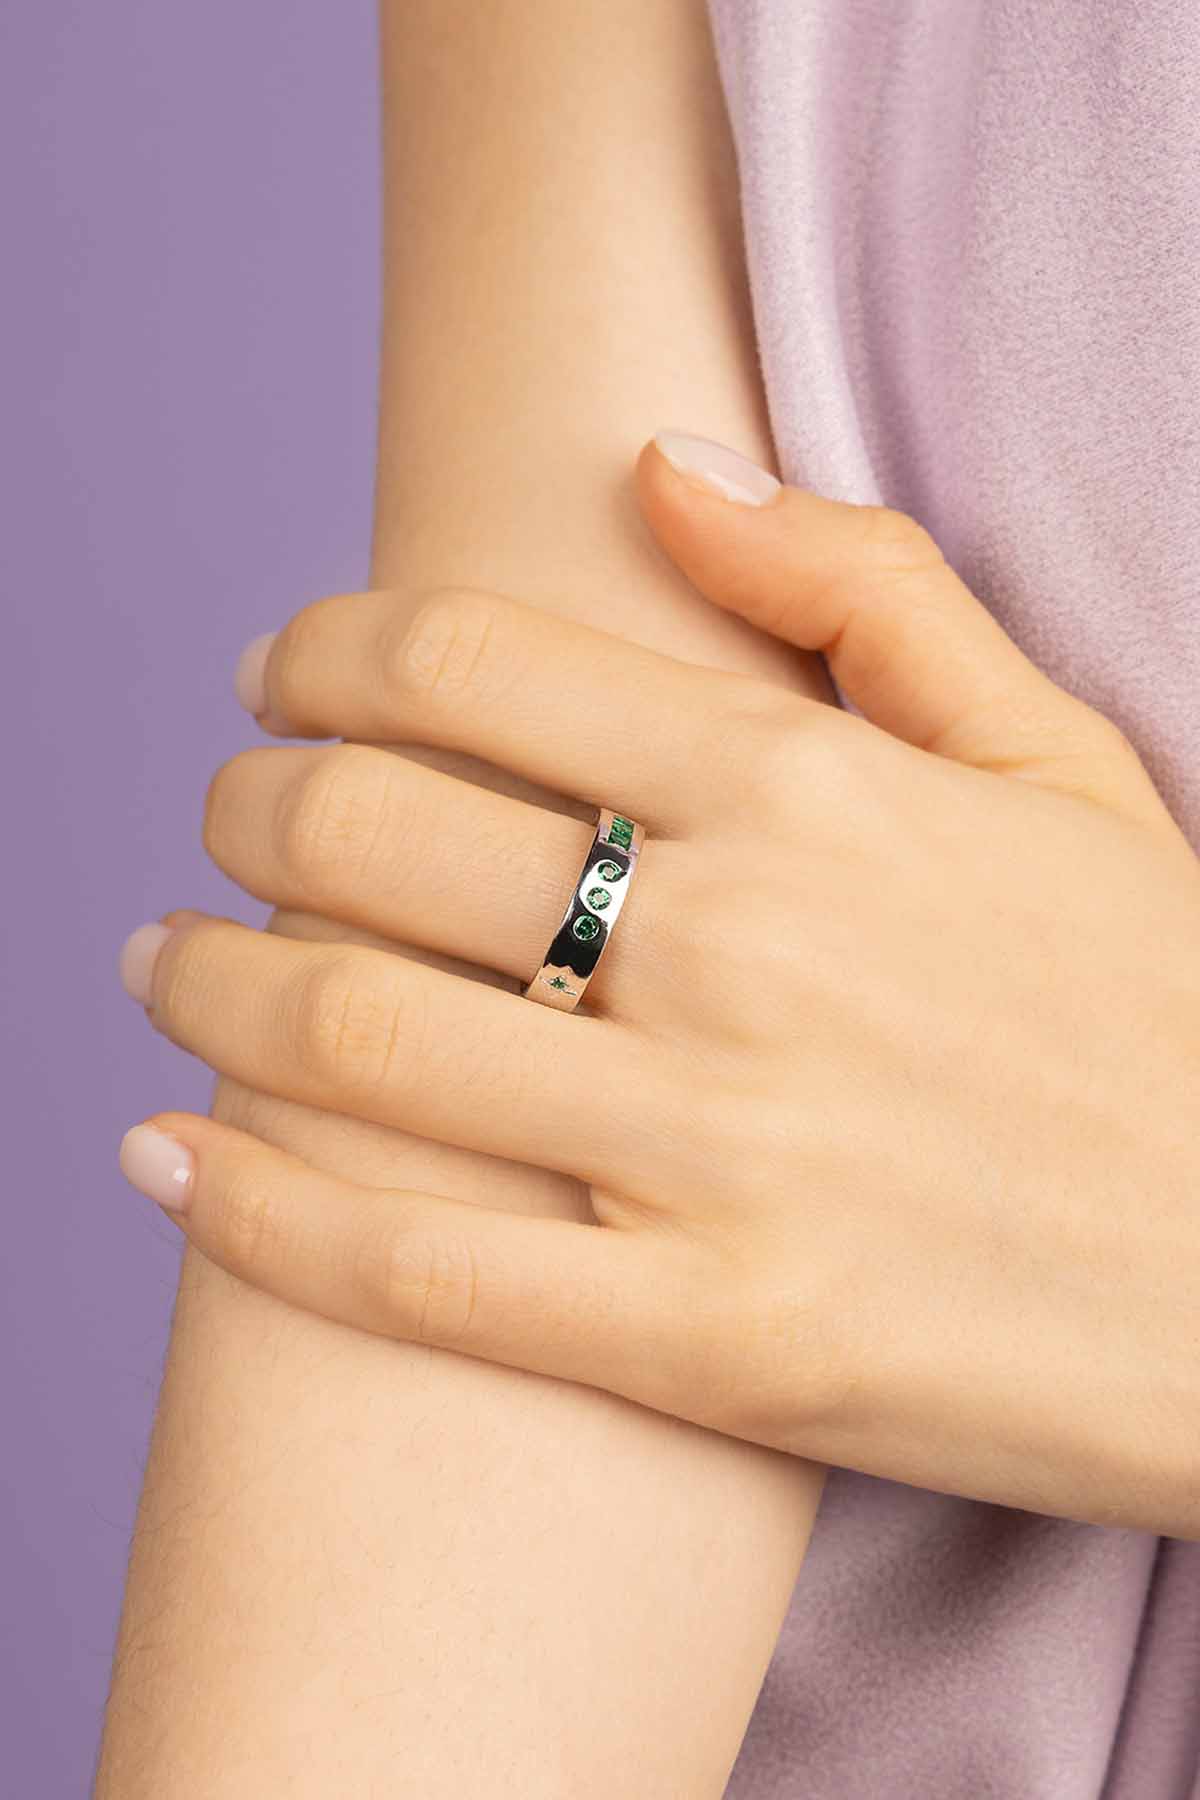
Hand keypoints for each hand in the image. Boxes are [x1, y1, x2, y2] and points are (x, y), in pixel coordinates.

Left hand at [118, 433, 1199, 1535]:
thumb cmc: (1159, 1014)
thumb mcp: (1056, 760)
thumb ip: (863, 587)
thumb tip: (663, 459)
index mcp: (808, 790)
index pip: (467, 661)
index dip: (322, 650)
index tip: (280, 675)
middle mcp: (737, 952)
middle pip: (370, 837)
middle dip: (243, 809)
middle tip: (219, 822)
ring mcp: (714, 1158)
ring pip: (353, 1040)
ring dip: (205, 985)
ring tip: (164, 966)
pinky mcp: (707, 1343)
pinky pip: (412, 1273)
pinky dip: (253, 1212)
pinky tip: (163, 1158)